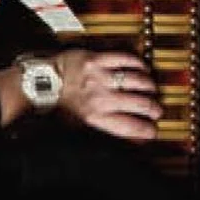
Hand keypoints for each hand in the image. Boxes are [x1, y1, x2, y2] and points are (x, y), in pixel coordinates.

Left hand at [0, 44, 164, 140]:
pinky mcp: (96, 59)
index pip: (130, 127)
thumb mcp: (81, 125)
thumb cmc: (62, 106)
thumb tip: (134, 140)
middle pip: (139, 105)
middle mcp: (101, 99)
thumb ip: (108, 130)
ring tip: (151, 89)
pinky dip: (138, 64)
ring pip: (136, 81)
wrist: (43, 83)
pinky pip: (125, 59)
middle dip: (153, 109)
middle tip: (156, 110)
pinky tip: (143, 69)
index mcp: (96, 118)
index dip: (147, 130)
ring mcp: (99, 77)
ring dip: (149, 86)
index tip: (154, 130)